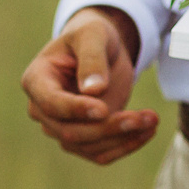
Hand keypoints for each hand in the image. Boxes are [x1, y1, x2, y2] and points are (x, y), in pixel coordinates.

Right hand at [22, 6, 159, 164]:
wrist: (102, 50)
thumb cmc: (91, 36)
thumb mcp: (92, 35)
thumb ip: (92, 59)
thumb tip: (94, 90)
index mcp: (36, 80)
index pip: (51, 104)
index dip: (76, 110)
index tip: (104, 109)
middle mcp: (43, 110)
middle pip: (70, 132)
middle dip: (108, 128)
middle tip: (144, 116)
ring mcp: (60, 127)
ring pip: (88, 147)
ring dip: (123, 138)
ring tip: (152, 119)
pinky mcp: (82, 139)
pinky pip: (101, 153)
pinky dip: (125, 146)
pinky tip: (147, 131)